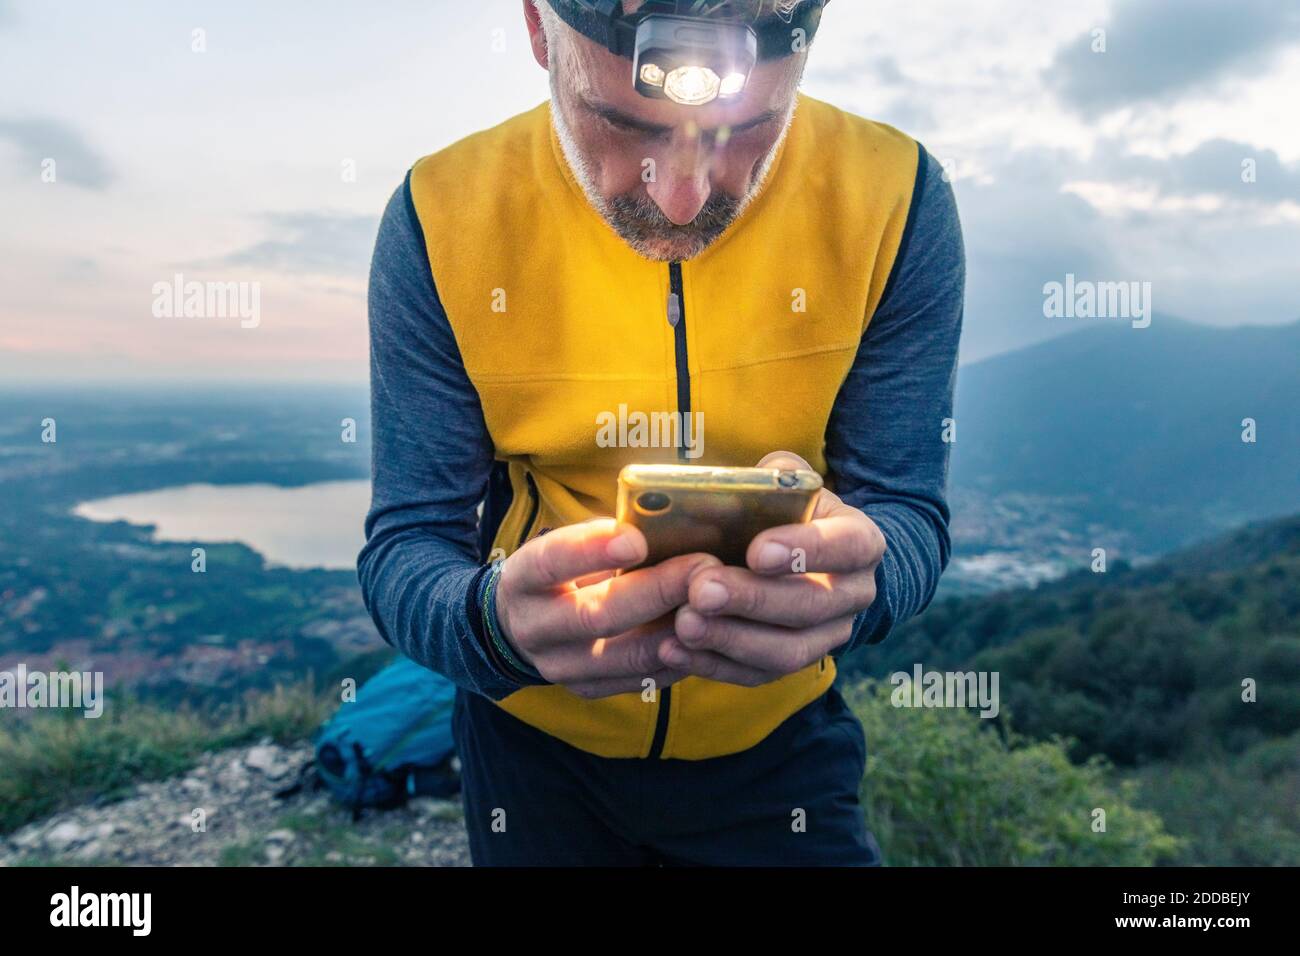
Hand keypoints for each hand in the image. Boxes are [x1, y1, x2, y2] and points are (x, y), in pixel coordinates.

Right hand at [495, 517, 719, 698]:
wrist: (528, 623)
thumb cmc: (566, 569)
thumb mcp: (572, 545)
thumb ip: (610, 537)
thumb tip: (672, 520)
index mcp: (523, 579)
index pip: (551, 563)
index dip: (591, 550)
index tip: (636, 539)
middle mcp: (535, 628)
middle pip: (598, 616)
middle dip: (658, 589)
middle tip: (704, 566)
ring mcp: (561, 667)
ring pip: (627, 655)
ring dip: (678, 628)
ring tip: (714, 601)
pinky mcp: (589, 689)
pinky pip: (643, 678)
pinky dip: (680, 655)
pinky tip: (707, 632)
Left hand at [657, 451, 885, 685]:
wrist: (810, 560)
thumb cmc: (787, 512)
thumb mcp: (786, 486)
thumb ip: (765, 480)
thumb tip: (716, 489)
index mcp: (859, 541)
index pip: (847, 546)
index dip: (804, 550)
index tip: (756, 550)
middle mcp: (853, 594)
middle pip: (810, 605)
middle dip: (752, 599)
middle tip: (703, 589)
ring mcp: (828, 637)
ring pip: (787, 651)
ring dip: (732, 639)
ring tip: (685, 623)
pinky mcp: (794, 664)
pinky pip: (757, 675)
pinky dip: (714, 665)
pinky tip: (674, 649)